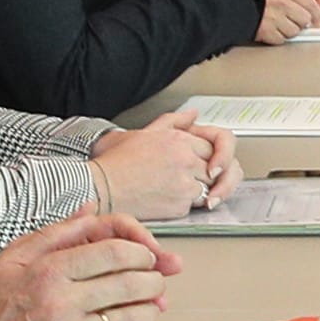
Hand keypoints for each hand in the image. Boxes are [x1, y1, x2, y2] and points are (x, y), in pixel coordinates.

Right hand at [0, 213, 177, 320]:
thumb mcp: (13, 259)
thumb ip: (57, 232)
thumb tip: (90, 208)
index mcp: (47, 270)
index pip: (115, 252)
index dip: (143, 252)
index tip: (147, 257)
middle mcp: (60, 302)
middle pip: (132, 284)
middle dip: (154, 279)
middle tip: (155, 280)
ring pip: (133, 318)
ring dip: (150, 310)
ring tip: (147, 306)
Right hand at [88, 108, 221, 217]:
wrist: (100, 187)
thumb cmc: (116, 162)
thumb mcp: (144, 132)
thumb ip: (174, 121)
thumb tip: (193, 115)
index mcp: (179, 139)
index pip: (218, 144)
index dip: (217, 155)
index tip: (213, 164)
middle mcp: (185, 160)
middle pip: (219, 168)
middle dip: (214, 176)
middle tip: (206, 182)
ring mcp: (184, 184)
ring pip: (209, 188)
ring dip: (199, 191)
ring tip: (176, 188)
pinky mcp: (179, 205)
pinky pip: (193, 206)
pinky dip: (183, 204)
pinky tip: (165, 198)